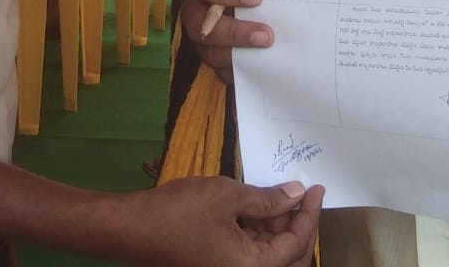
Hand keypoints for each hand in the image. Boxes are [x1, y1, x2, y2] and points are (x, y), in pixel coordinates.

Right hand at [120, 177, 323, 266]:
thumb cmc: (179, 212)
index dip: (309, 214)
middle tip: (299, 192)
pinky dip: (256, 229)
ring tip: (274, 193)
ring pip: (267, 252)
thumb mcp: (228, 197)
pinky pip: (248, 252)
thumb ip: (267, 199)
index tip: (317, 188)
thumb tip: (297, 194)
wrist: (132, 228)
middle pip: (286, 255)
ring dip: (275, 224)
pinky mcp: (216, 265)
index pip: (295, 244)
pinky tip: (254, 205)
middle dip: (295, 222)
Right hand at [183, 0, 271, 84]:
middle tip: (266, 35)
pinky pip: (221, 71)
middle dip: (235, 32)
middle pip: (203, 26)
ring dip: (237, 55)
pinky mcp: (213, 59)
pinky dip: (239, 73)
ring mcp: (202, 39)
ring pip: (210, 52)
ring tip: (267, 53)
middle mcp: (195, 12)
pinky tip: (259, 71)